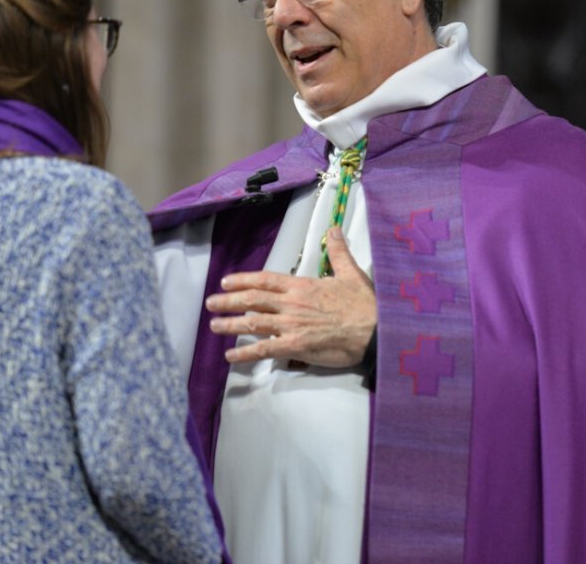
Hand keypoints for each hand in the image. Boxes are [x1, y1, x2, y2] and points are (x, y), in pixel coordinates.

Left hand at [205, 227, 376, 367]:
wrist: (375, 330)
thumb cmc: (364, 304)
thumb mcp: (351, 273)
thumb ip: (338, 252)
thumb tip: (333, 229)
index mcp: (301, 285)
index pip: (265, 280)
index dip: (242, 280)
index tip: (226, 281)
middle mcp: (291, 303)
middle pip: (252, 299)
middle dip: (228, 300)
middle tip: (210, 303)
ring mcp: (290, 325)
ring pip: (252, 322)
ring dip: (230, 324)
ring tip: (214, 326)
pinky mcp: (295, 346)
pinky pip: (264, 349)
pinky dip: (245, 352)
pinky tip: (231, 355)